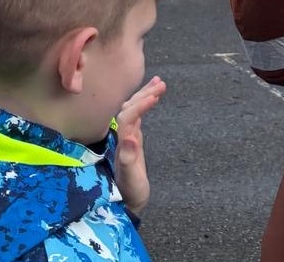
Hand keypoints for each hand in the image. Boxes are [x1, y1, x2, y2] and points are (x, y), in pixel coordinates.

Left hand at [115, 76, 166, 215]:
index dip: (140, 106)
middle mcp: (123, 136)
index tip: (154, 97)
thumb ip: (128, 159)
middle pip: (130, 108)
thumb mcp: (130, 178)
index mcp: (121, 142)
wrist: (127, 200)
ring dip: (145, 94)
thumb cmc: (129, 191)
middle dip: (145, 94)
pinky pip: (137, 115)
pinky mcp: (133, 138)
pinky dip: (145, 104)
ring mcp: (128, 136)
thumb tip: (131, 138)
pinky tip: (152, 97)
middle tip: (162, 84)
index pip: (128, 116)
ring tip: (159, 82)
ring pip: (133, 108)